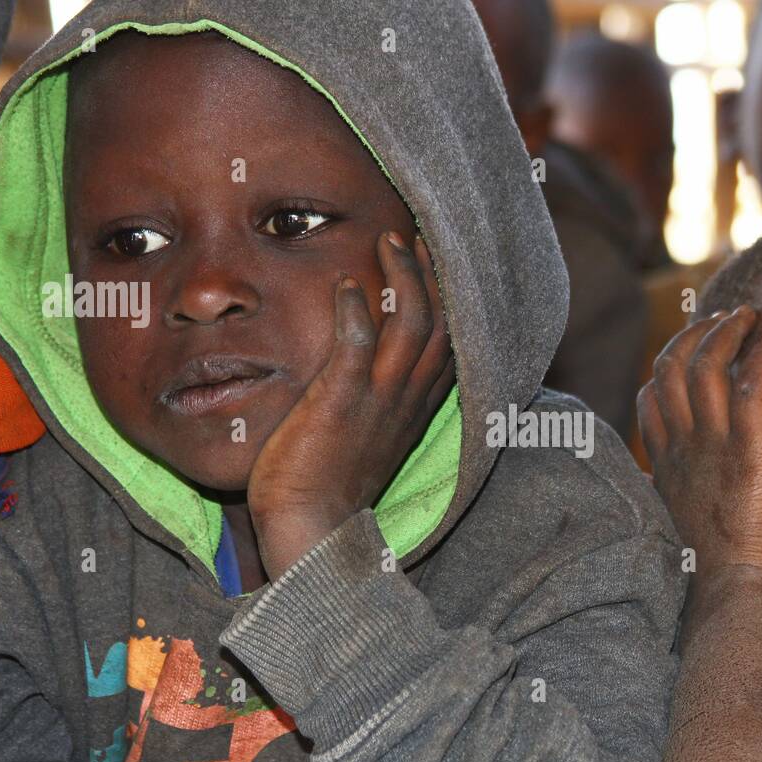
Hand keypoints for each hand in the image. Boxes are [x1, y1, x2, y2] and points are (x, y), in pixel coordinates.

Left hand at [247, 232, 453, 578]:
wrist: (312, 527)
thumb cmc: (328, 489)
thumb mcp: (366, 440)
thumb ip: (371, 404)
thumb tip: (358, 374)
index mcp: (416, 409)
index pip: (448, 344)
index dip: (448, 301)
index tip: (435, 265)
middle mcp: (408, 399)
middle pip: (440, 322)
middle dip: (433, 273)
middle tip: (417, 235)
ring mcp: (380, 399)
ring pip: (412, 322)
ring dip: (403, 276)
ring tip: (389, 241)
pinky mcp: (343, 401)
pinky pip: (359, 342)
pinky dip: (354, 309)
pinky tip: (344, 284)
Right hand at [637, 306, 761, 602]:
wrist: (732, 592)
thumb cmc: (715, 574)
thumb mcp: (681, 529)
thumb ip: (677, 500)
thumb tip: (672, 493)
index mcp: (666, 465)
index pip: (652, 397)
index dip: (668, 365)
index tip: (692, 352)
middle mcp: (682, 446)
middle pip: (672, 367)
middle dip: (696, 334)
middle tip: (724, 320)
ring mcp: (712, 443)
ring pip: (707, 363)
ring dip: (729, 331)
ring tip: (750, 316)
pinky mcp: (749, 447)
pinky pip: (752, 382)